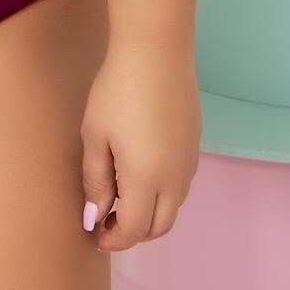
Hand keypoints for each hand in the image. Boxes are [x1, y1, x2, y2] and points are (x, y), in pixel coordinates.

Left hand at [80, 44, 201, 252]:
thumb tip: (94, 217)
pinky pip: (182, 185)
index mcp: (147, 180)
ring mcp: (189, 162)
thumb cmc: (117, 91)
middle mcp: (175, 179)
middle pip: (159, 226)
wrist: (156, 51)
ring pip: (174, 207)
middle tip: (108, 221)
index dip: (113, 238)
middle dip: (134, 233)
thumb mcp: (95, 135)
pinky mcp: (195, 144)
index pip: (133, 229)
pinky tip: (143, 172)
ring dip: (150, 214)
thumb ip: (96, 180)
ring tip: (123, 197)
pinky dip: (163, 194)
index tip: (95, 234)